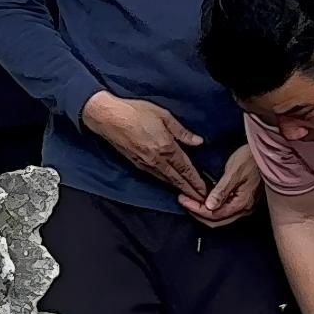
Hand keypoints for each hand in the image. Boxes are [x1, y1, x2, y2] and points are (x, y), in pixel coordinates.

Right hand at [82, 91, 209, 198]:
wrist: (108, 118)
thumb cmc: (135, 112)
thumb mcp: (164, 116)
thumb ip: (182, 131)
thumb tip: (198, 142)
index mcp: (166, 147)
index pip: (186, 169)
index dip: (196, 181)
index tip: (204, 191)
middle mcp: (157, 160)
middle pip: (178, 179)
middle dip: (190, 191)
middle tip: (201, 201)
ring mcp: (146, 163)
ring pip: (166, 180)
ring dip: (179, 189)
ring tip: (189, 196)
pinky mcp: (137, 163)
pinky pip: (156, 176)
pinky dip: (166, 182)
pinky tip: (170, 183)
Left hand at [186, 142, 260, 225]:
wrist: (269, 152)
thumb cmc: (252, 158)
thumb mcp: (234, 171)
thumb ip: (221, 190)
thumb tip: (209, 206)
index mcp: (241, 203)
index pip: (213, 214)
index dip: (195, 209)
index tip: (183, 199)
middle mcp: (245, 208)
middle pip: (216, 220)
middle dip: (197, 213)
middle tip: (184, 201)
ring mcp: (246, 206)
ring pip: (221, 217)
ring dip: (204, 211)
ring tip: (191, 200)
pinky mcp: (245, 200)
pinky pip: (226, 210)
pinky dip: (213, 207)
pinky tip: (205, 199)